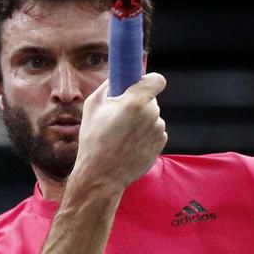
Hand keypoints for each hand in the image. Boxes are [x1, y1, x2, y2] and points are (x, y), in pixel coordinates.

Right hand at [70, 72, 167, 193]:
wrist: (102, 175)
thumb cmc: (94, 140)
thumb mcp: (93, 106)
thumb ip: (108, 86)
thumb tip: (117, 78)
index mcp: (135, 102)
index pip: (157, 80)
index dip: (149, 81)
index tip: (141, 85)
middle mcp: (151, 114)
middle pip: (151, 99)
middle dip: (139, 103)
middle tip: (121, 115)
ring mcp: (158, 130)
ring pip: (153, 116)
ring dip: (142, 120)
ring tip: (123, 134)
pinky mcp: (161, 143)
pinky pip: (155, 131)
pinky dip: (145, 134)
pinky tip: (130, 143)